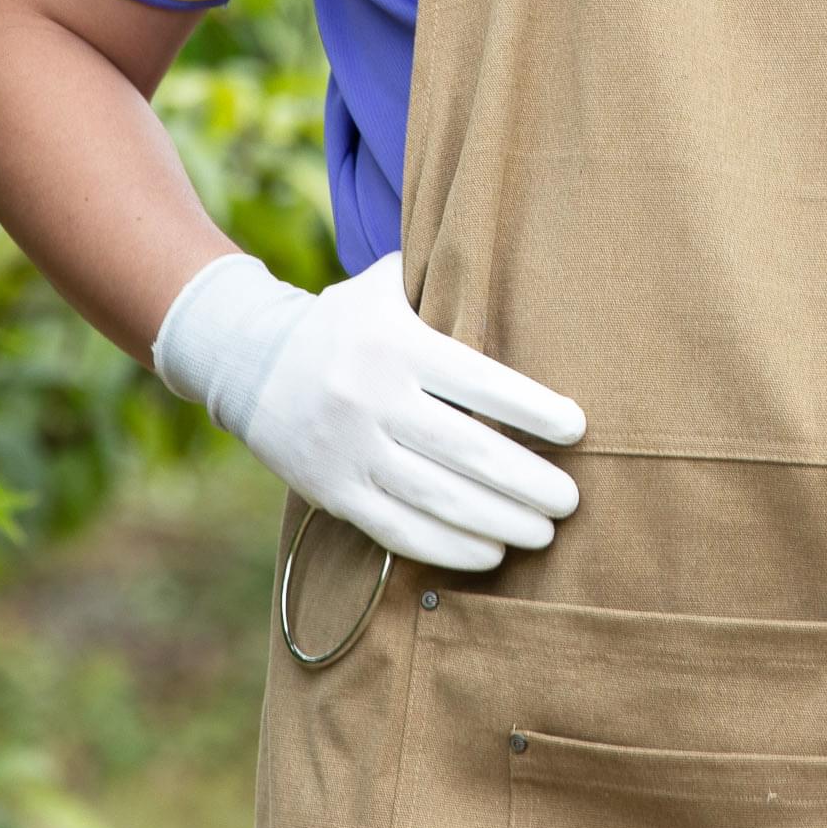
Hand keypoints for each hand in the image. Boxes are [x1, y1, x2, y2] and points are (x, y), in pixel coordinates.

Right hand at [151, 251, 584, 569]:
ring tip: (543, 533)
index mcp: (396, 342)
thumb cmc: (346, 322)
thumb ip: (445, 283)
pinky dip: (449, 548)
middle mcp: (372, 397)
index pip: (480, 382)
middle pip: (467, 451)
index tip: (577, 429)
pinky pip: (398, 530)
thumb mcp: (388, 286)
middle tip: (570, 499)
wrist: (250, 361)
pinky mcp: (332, 491)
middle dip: (528, 481)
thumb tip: (524, 274)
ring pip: (438, 498)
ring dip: (499, 522)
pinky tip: (489, 553)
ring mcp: (349, 449)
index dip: (534, 410)